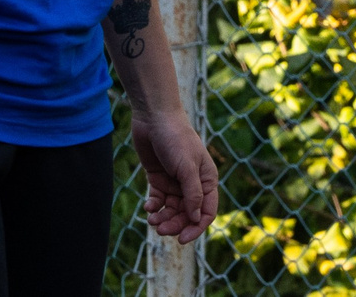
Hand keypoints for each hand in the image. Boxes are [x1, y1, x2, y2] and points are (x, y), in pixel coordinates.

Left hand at [130, 108, 217, 242]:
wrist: (153, 117)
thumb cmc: (175, 138)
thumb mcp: (186, 167)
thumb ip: (192, 193)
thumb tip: (196, 219)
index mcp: (206, 180)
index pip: (206, 212)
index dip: (196, 227)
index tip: (182, 238)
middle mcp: (192, 184)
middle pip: (187, 214)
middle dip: (175, 224)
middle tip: (160, 228)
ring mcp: (175, 182)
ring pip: (172, 209)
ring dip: (163, 217)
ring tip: (152, 219)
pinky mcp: (159, 179)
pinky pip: (159, 200)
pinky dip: (154, 206)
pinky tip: (148, 207)